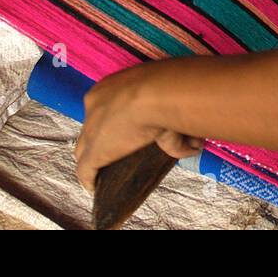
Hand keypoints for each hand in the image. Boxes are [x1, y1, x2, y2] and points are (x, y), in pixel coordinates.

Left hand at [74, 64, 202, 190]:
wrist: (158, 93)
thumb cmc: (167, 89)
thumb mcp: (171, 103)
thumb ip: (176, 127)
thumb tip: (193, 147)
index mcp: (109, 89)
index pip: (102, 110)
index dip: (109, 122)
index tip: (122, 131)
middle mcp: (94, 106)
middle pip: (90, 129)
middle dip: (98, 139)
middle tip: (115, 151)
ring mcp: (91, 129)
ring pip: (84, 148)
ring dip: (93, 159)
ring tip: (105, 170)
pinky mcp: (94, 152)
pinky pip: (85, 170)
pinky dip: (90, 179)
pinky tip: (95, 187)